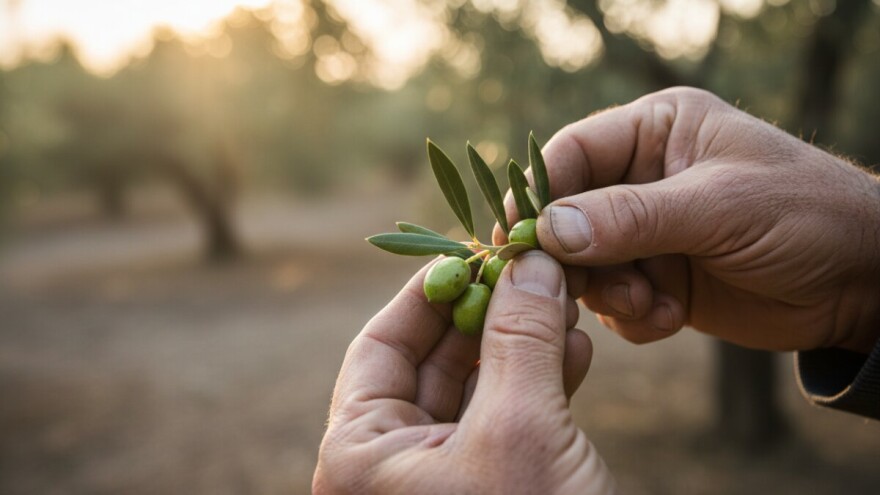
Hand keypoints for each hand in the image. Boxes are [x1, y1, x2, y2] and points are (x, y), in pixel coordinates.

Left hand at [313, 252, 614, 493]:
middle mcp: (389, 468)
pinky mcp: (488, 489)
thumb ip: (522, 338)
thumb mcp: (521, 430)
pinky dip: (540, 382)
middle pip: (430, 362)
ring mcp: (440, 481)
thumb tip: (530, 261)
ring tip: (563, 302)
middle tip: (530, 270)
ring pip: (476, 388)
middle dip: (487, 312)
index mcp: (360, 456)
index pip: (379, 346)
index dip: (428, 292)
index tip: (474, 251)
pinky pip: (506, 421)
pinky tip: (577, 350)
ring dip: (521, 343)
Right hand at [496, 87, 879, 352]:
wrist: (862, 285)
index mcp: (656, 132)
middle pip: (568, 215)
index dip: (539, 194)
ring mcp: (648, 232)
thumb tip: (548, 231)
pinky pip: (614, 301)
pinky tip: (671, 318)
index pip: (572, 154)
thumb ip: (632, 218)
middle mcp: (642, 178)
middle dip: (577, 258)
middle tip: (589, 288)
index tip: (517, 237)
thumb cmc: (805, 216)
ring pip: (586, 265)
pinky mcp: (658, 279)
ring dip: (610, 293)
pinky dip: (633, 317)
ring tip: (654, 304)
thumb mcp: (719, 207)